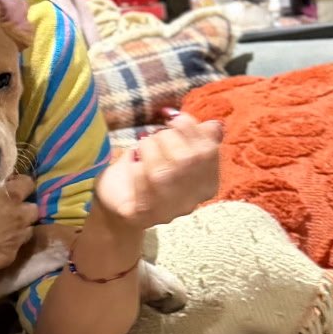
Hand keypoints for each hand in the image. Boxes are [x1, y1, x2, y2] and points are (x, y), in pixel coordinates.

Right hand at [0, 176, 38, 274]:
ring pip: (28, 231)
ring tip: (2, 230)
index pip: (28, 184)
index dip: (20, 184)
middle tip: (8, 210)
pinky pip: (15, 248)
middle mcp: (19, 217)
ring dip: (19, 228)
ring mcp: (16, 240)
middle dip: (24, 208)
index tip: (10, 186)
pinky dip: (7, 245)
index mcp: (10, 196)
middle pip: (33, 210)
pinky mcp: (10, 257)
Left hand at [92, 113, 222, 234]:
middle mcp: (192, 201)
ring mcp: (168, 211)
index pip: (208, 151)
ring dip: (149, 149)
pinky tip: (133, 165)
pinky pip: (142, 186)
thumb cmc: (148, 165)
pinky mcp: (143, 216)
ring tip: (141, 148)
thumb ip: (194, 134)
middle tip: (152, 137)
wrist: (118, 194)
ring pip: (163, 173)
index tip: (171, 117)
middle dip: (166, 137)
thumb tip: (214, 125)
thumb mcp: (172, 145)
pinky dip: (136, 169)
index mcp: (206, 182)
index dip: (190, 128)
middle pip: (187, 160)